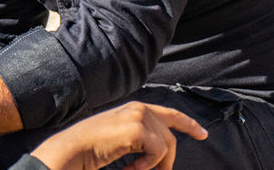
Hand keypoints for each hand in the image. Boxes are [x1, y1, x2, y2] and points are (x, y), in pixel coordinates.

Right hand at [30, 102, 206, 169]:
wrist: (71, 150)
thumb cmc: (90, 148)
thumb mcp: (119, 137)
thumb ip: (139, 135)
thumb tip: (162, 150)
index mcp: (134, 109)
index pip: (169, 114)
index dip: (188, 123)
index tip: (202, 134)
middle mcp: (138, 108)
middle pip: (170, 136)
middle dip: (167, 160)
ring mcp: (138, 117)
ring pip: (167, 145)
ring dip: (155, 165)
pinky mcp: (137, 129)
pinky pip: (158, 152)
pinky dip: (147, 166)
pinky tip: (130, 169)